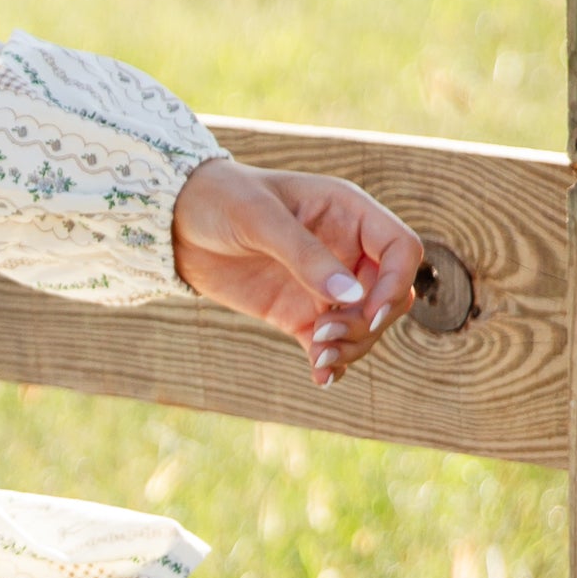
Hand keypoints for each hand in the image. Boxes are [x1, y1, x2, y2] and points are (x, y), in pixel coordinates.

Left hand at [170, 159, 421, 388]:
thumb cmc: (219, 199)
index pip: (402, 250)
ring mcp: (326, 285)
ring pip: (365, 325)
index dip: (396, 283)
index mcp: (349, 213)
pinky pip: (330, 344)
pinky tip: (320, 378)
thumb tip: (352, 297)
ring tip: (318, 357)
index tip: (370, 312)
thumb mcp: (259, 219)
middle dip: (368, 322)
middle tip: (325, 334)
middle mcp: (347, 250)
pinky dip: (331, 363)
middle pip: (390, 295)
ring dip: (352, 347)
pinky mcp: (301, 314)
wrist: (174, 220)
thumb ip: (305, 255)